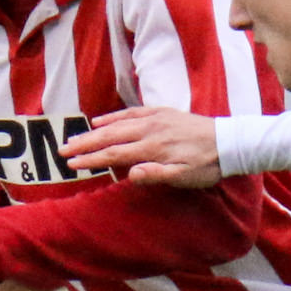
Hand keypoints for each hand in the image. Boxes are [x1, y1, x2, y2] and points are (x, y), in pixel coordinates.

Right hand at [62, 106, 224, 186]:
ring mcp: (154, 119)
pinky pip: (132, 112)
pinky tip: (100, 120)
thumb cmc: (206, 165)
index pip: (114, 154)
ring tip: (74, 137)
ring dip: (93, 131)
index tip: (71, 164)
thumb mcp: (184, 177)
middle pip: (109, 137)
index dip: (91, 159)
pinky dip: (114, 116)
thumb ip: (156, 175)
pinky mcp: (161, 112)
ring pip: (117, 124)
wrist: (228, 142)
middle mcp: (149, 130)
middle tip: (62, 150)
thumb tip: (130, 173)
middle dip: (84, 144)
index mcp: (152, 149)